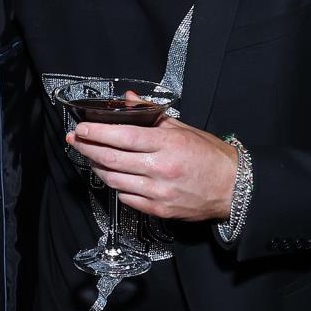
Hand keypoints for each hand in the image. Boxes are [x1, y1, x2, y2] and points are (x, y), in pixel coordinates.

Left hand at [68, 113, 237, 220]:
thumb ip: (154, 115)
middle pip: (111, 159)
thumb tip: (130, 100)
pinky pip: (126, 198)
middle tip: (76, 140)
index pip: (122, 136)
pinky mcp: (158, 210)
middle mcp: (160, 169)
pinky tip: (113, 176)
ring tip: (91, 157)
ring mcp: (158, 192)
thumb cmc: (212, 157)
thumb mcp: (185, 129)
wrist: (235, 188)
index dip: (97, 132)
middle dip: (88, 148)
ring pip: (114, 180)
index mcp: (167, 145)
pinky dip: (116, 186)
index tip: (82, 128)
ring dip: (98, 168)